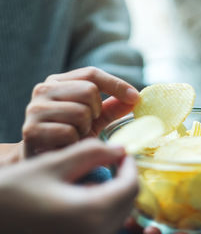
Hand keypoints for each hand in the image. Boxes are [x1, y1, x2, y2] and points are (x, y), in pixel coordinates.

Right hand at [0, 139, 137, 233]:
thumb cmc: (8, 194)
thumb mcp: (51, 165)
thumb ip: (91, 153)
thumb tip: (120, 149)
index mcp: (89, 215)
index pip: (130, 188)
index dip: (130, 167)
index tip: (123, 154)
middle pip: (126, 207)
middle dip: (123, 182)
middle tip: (111, 164)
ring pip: (115, 221)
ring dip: (112, 198)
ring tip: (93, 180)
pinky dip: (99, 215)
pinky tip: (81, 201)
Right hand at [22, 67, 138, 156]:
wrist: (43, 159)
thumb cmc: (70, 136)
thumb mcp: (94, 119)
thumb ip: (112, 107)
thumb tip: (135, 98)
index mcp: (59, 82)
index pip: (92, 74)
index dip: (117, 85)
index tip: (135, 97)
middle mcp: (43, 89)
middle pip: (89, 90)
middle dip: (96, 111)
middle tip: (88, 125)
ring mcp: (35, 109)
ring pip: (81, 112)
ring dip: (85, 129)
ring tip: (76, 136)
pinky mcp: (32, 130)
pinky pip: (69, 132)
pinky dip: (75, 142)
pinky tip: (67, 146)